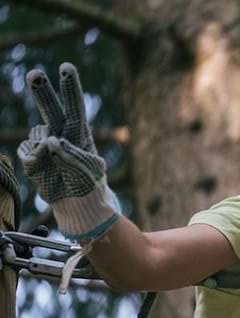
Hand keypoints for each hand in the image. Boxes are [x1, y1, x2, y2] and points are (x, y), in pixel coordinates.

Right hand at [17, 63, 118, 240]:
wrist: (75, 203)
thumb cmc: (88, 185)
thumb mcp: (89, 171)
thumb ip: (71, 155)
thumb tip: (50, 142)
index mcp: (79, 133)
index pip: (74, 106)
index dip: (70, 87)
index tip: (66, 68)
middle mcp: (60, 133)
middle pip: (51, 108)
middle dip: (42, 90)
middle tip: (35, 74)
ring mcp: (44, 143)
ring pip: (37, 135)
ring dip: (44, 149)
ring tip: (57, 166)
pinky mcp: (32, 156)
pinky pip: (28, 153)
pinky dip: (34, 161)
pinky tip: (44, 170)